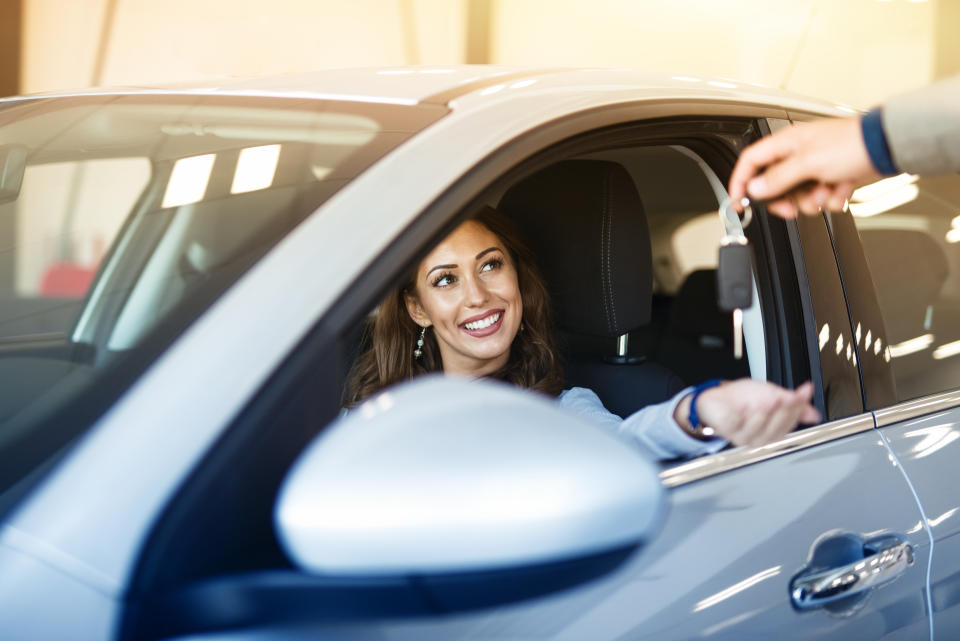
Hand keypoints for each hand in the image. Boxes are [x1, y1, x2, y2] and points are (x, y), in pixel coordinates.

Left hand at [676, 379, 820, 446]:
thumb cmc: (744, 399)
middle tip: (787, 397)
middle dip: (782, 413)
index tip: (803, 393)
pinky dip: (738, 416)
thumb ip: (791, 403)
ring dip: (763, 415)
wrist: (718, 398)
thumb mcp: (772, 395)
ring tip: (769, 400)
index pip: (790, 423)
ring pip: (756, 431)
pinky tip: (743, 406)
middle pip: (775, 430)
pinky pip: (733, 425)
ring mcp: (741, 436)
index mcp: (772, 430)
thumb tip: (815, 413)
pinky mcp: (725, 430)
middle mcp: (759, 437)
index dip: (798, 408)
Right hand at [728, 117, 881, 218]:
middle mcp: (797, 155)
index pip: (750, 161)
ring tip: (827, 191)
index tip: (738, 201)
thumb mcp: (808, 163)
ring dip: (812, 200)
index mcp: (786, 144)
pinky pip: (819, 198)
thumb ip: (778, 178)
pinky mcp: (830, 178)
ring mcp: (814, 167)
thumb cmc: (852, 144)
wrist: (886, 148)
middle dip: (785, 200)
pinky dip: (831, 198)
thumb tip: (755, 189)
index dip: (740, 181)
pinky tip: (841, 187)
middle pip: (774, 185)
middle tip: (792, 207)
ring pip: (798, 195)